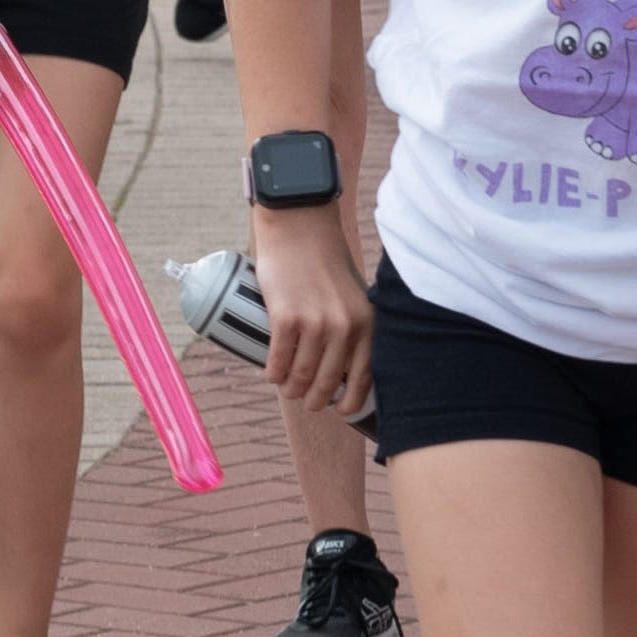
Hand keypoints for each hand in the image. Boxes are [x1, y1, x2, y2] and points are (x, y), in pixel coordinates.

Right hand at [251, 209, 372, 412]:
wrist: (300, 226)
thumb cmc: (326, 260)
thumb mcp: (354, 295)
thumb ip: (354, 326)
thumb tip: (344, 367)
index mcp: (366, 323)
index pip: (363, 377)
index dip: (350, 402)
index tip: (340, 411)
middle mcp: (344, 327)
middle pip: (329, 383)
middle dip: (315, 400)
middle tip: (306, 400)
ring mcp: (315, 323)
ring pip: (301, 376)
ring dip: (291, 389)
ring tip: (286, 388)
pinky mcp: (286, 318)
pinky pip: (278, 360)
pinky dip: (273, 373)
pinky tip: (271, 375)